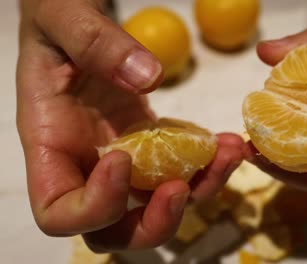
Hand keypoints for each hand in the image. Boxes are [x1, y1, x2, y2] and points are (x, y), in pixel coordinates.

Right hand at [16, 0, 243, 250]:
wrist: (77, 24)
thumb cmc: (56, 20)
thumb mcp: (63, 18)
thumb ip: (95, 43)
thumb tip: (146, 76)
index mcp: (51, 145)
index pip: (59, 212)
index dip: (94, 204)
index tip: (123, 159)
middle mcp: (86, 165)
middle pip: (114, 230)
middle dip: (153, 221)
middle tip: (183, 187)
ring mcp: (123, 159)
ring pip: (157, 205)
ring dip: (199, 190)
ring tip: (228, 153)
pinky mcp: (151, 145)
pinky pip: (180, 172)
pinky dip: (208, 166)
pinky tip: (227, 142)